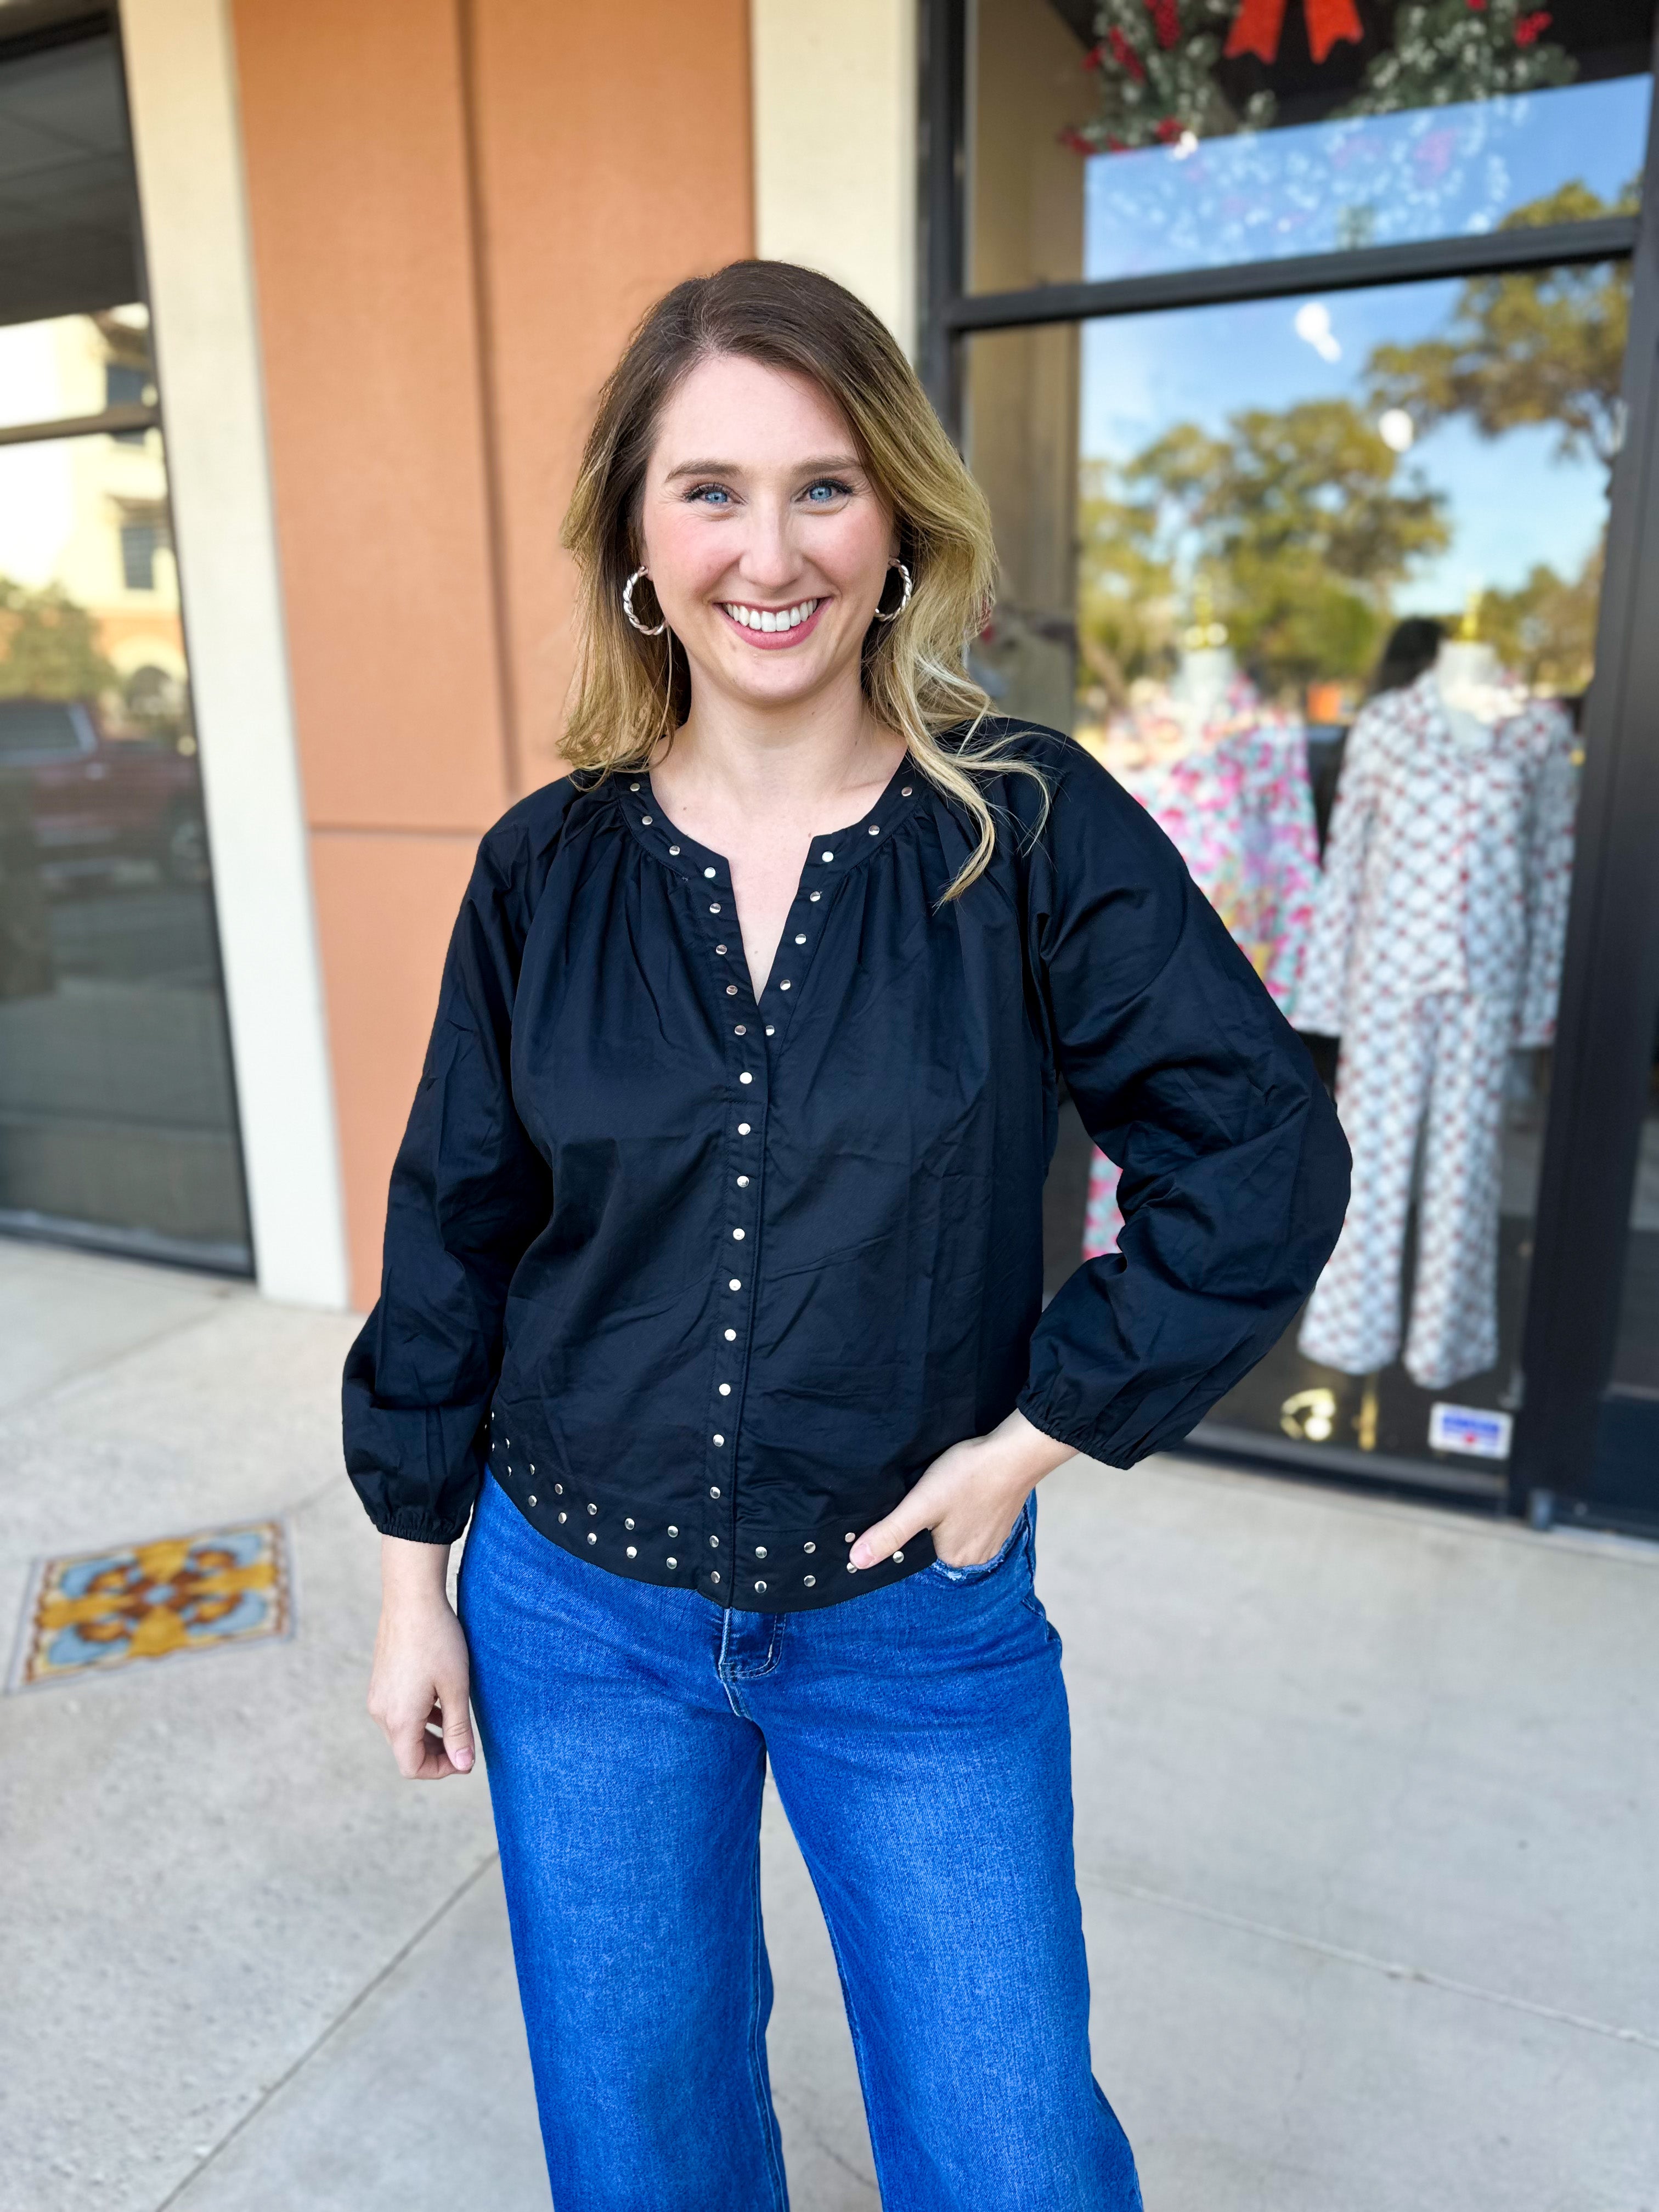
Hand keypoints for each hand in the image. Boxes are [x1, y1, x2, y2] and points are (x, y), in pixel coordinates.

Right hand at [367, 1536, 475, 1779]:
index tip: (465, 1755)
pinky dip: (419, 1717)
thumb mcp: (456, 1688)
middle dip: (436, 1753)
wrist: (412, 1598)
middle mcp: (381, 1712)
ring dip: (428, 1735)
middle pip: (406, 1751)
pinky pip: (398, 1712)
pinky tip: (440, 1701)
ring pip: (402, 1732)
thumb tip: (465, 1765)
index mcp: (399, 1719)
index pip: (412, 1767)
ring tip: (456, 1720)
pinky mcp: (380, 1682)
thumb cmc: (438, 1641)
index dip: (441, 1769)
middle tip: (465, 1741)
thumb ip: (459, 1730)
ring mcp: (377, 1696)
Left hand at [850, 1410, 1075, 1570]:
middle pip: (938, 1537)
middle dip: (933, 1516)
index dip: (914, 1520)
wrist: (1015, 1452)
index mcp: (952, 1558)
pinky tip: (969, 1487)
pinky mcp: (1004, 1521)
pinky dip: (969, 1505)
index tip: (918, 1499)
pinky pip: (975, 1518)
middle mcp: (975, 1557)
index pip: (918, 1545)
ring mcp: (993, 1540)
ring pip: (957, 1526)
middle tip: (937, 1488)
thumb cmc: (967, 1476)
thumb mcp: (921, 1504)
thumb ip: (889, 1533)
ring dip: (951, 1510)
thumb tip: (856, 1562)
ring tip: (954, 1486)